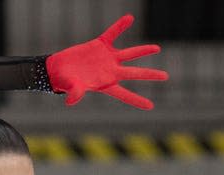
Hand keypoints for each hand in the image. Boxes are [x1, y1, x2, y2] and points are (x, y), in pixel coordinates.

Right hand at [46, 14, 167, 108]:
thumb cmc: (64, 81)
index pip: (124, 94)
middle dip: (150, 75)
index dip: (137, 100)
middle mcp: (110, 71)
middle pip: (134, 73)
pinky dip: (119, 26)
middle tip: (165, 76)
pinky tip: (129, 18)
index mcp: (106, 84)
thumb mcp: (71, 87)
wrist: (58, 68)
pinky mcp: (100, 45)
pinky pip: (112, 34)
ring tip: (157, 48)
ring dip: (143, 50)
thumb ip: (75, 92)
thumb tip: (71, 101)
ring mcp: (107, 58)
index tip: (151, 106)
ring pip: (129, 54)